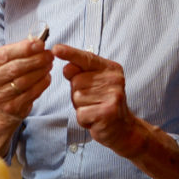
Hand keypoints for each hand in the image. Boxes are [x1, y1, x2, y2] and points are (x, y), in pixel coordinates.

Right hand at [0, 38, 53, 121]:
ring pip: (24, 82)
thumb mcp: (1, 61)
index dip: (23, 49)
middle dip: (35, 59)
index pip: (3, 55)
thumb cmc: (2, 75)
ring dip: (40, 71)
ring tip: (49, 63)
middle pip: (14, 69)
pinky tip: (47, 76)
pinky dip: (42, 84)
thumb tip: (37, 42)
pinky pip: (30, 94)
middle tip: (49, 54)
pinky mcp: (10, 108)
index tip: (40, 43)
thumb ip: (15, 51)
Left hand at [55, 44, 178, 178]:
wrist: (124, 129)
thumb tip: (67, 67)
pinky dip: (84, 120)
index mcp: (111, 69)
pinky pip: (80, 113)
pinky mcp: (108, 112)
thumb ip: (80, 74)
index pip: (86, 58)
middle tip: (93, 101)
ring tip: (95, 109)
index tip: (55, 49)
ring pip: (77, 98)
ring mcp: (113, 96)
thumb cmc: (103, 103)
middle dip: (78, 94)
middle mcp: (114, 80)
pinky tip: (95, 120)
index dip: (69, 53)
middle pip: (76, 81)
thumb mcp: (93, 85)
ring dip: (81, 107)